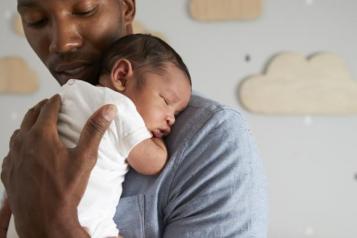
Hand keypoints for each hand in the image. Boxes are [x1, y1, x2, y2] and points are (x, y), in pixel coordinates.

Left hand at [1, 95, 116, 237]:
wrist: (44, 219)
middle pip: (30, 117)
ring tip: (36, 126)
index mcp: (42, 136)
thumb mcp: (85, 157)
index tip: (59, 97)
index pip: (47, 110)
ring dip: (28, 126)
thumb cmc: (66, 188)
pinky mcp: (8, 172)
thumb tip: (108, 109)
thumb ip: (95, 130)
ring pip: (18, 134)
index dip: (55, 101)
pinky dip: (19, 145)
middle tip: (48, 105)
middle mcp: (24, 143)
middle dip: (40, 109)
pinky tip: (24, 151)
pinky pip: (11, 152)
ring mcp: (13, 158)